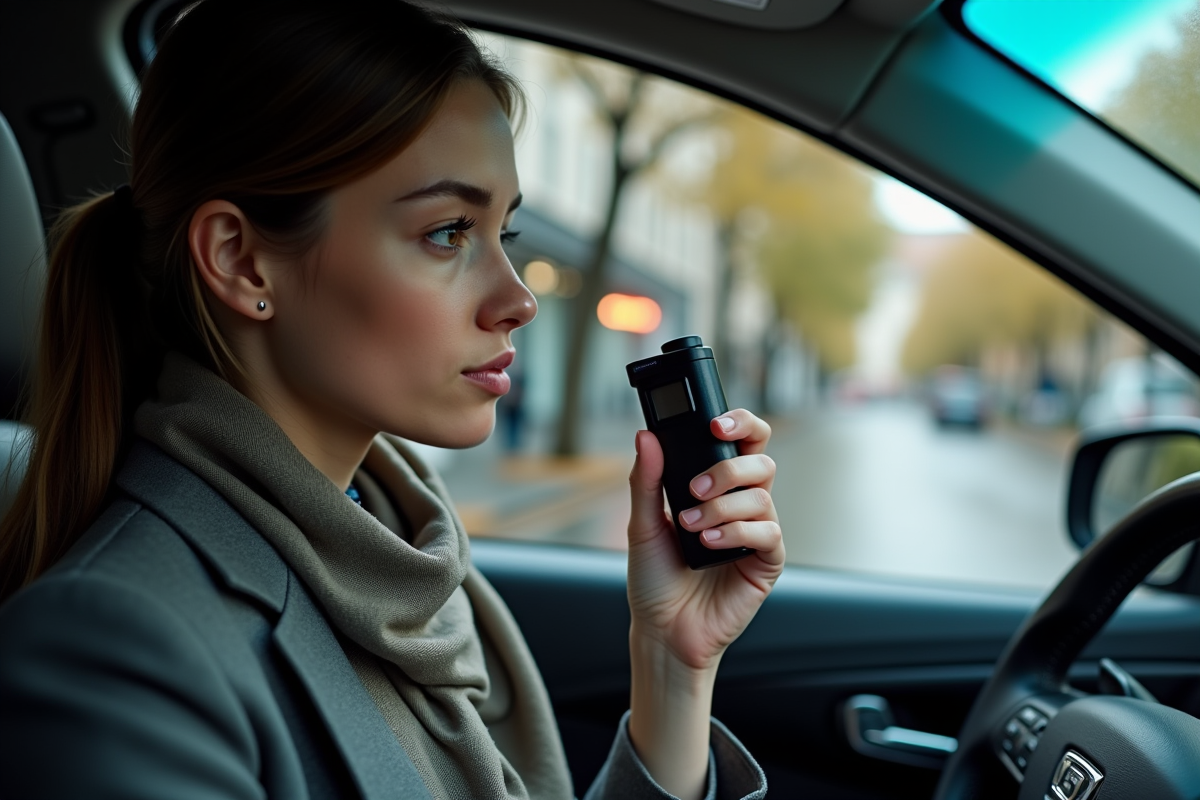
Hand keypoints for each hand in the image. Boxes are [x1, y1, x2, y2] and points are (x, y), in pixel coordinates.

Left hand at [626, 408, 784, 672]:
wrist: (662, 630)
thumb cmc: (655, 579)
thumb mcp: (642, 524)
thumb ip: (646, 480)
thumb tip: (646, 436)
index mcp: (715, 488)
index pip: (741, 442)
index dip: (739, 423)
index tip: (715, 424)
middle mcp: (740, 506)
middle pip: (760, 461)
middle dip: (727, 468)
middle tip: (694, 488)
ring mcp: (756, 533)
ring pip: (760, 496)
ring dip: (722, 507)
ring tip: (692, 528)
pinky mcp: (767, 562)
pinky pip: (768, 532)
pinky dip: (736, 532)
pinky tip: (710, 543)